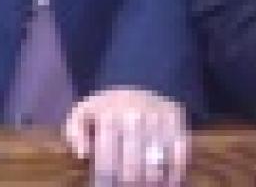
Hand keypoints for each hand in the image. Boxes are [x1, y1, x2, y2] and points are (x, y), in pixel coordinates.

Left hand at [64, 87, 187, 186]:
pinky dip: (175, 175)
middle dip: (127, 185)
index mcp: (109, 115)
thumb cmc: (109, 106)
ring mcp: (160, 120)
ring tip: (145, 186)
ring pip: (156, 168)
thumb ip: (74, 131)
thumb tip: (82, 153)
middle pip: (132, 170)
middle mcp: (136, 116)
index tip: (105, 186)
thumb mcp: (84, 111)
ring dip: (149, 183)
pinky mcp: (180, 125)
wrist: (140, 80)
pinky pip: (180, 157)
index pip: (107, 163)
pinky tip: (166, 182)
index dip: (105, 182)